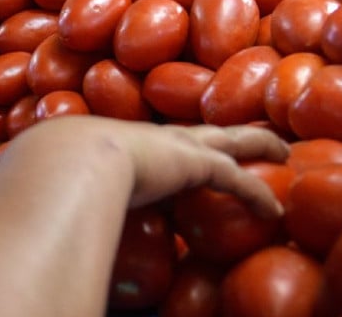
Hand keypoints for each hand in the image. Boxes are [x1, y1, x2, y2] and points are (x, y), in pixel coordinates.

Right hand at [82, 119, 289, 217]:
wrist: (74, 159)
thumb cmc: (59, 168)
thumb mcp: (70, 178)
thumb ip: (75, 190)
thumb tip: (63, 212)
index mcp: (131, 140)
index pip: (166, 139)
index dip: (183, 141)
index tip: (192, 145)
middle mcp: (160, 137)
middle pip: (207, 128)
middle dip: (231, 129)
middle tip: (254, 132)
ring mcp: (181, 146)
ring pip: (232, 140)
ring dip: (258, 144)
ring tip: (281, 150)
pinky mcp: (197, 164)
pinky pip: (238, 180)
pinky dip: (258, 194)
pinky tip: (275, 211)